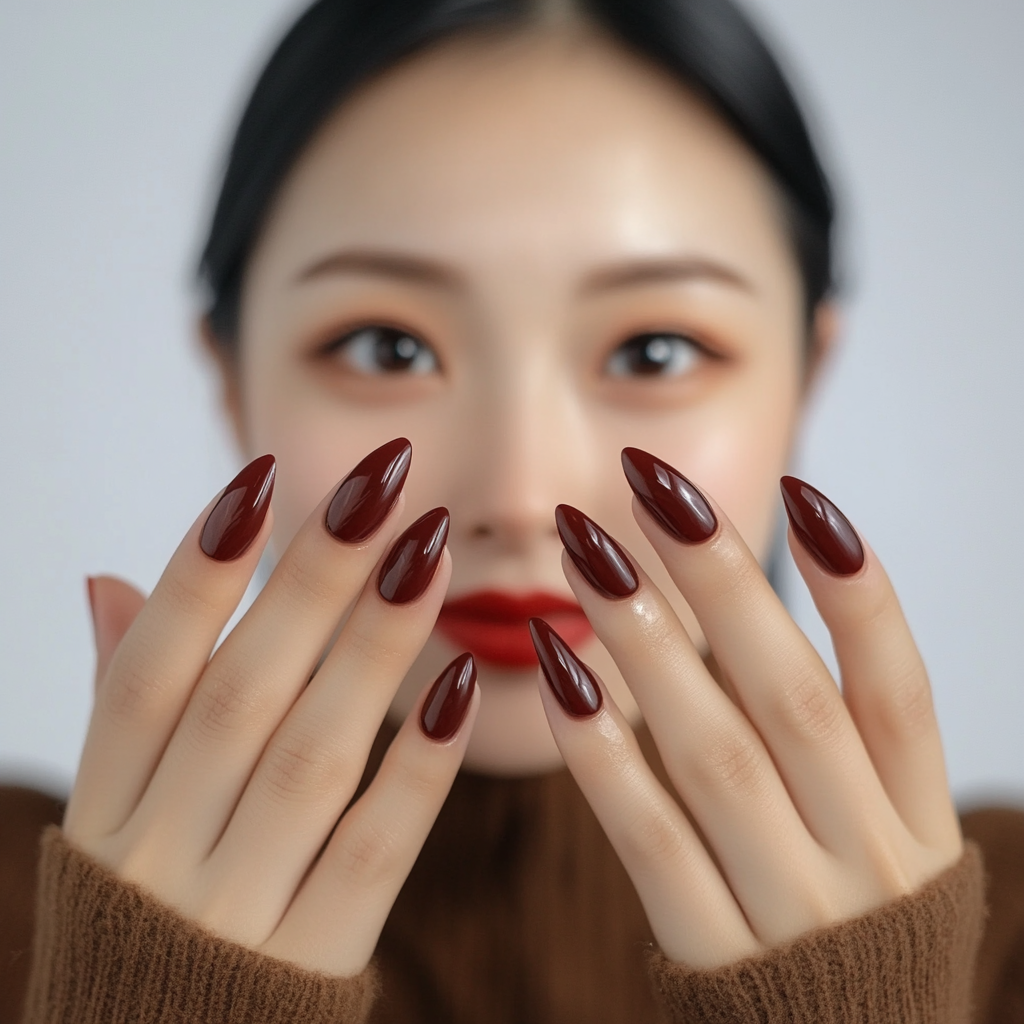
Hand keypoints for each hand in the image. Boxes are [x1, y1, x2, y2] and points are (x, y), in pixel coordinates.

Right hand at [64, 440, 478, 977]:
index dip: (196, 571)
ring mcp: (236, 913)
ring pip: (310, 758)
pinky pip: (372, 855)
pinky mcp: (313, 966)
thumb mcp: (107, 821)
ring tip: (429, 553)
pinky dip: (417, 772)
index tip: (260, 477)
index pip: (145, 672)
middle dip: (311, 581)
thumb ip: (121, 704)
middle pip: (240, 694)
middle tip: (383, 486)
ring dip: (373, 649)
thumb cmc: (145, 921)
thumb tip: (106, 578)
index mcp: (106, 811)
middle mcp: (161, 855)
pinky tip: (464, 688)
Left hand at [533, 447, 961, 968]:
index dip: (859, 590)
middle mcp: (866, 856)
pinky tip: (557, 673)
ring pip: (715, 754)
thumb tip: (735, 592)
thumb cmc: (845, 916)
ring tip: (584, 552)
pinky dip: (603, 756)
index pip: (900, 688)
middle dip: (719, 581)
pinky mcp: (711, 954)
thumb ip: (823, 726)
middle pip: (791, 698)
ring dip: (645, 644)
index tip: (801, 490)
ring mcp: (791, 909)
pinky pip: (651, 840)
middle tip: (645, 486)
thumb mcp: (872, 826)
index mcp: (913, 815)